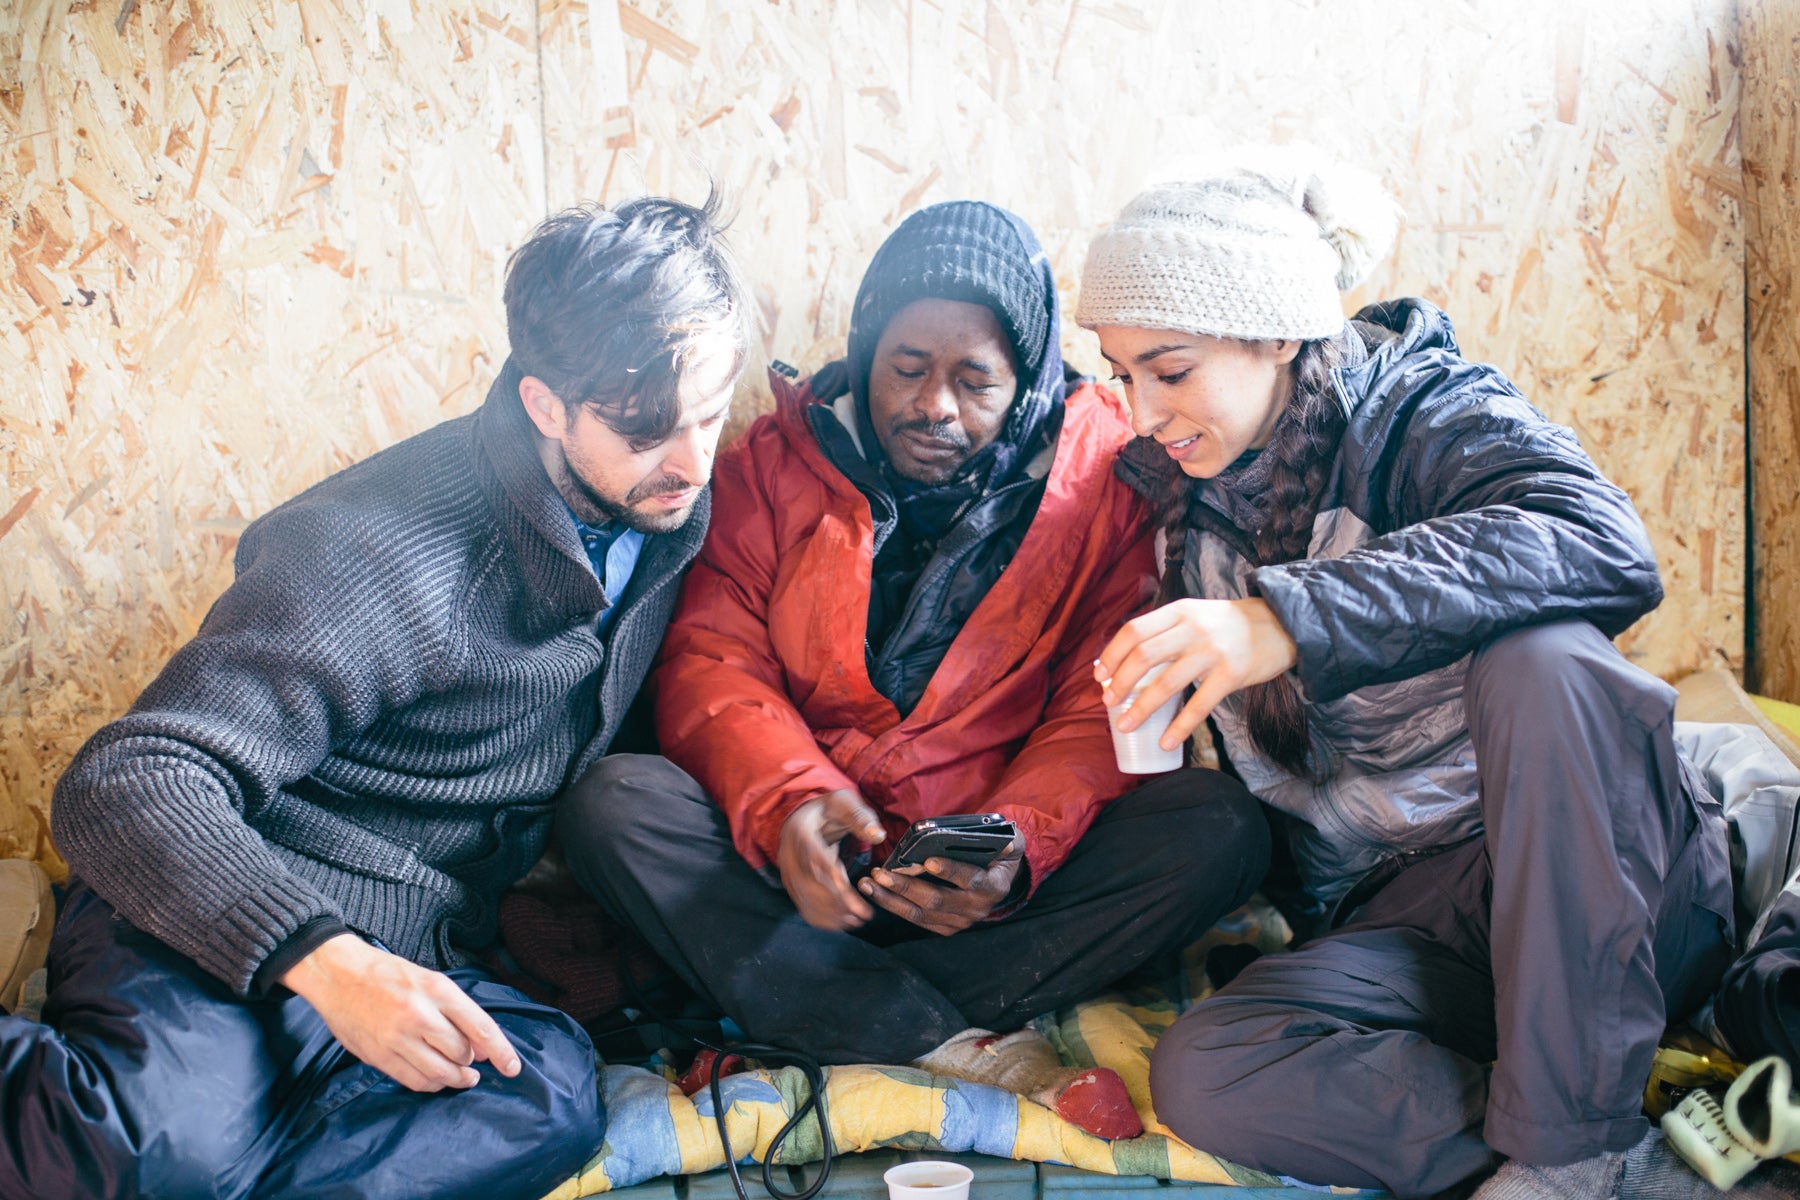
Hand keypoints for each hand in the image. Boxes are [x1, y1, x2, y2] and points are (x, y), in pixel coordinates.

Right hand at [281, 933, 521, 1091]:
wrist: (339, 975)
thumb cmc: (389, 975)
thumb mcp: (431, 980)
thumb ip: (458, 1012)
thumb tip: (482, 1048)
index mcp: (437, 990)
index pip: (480, 1027)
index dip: (501, 1052)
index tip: (513, 1067)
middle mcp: (419, 1015)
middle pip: (461, 1053)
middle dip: (472, 1062)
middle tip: (474, 1063)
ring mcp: (397, 1038)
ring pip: (440, 1073)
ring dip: (456, 1079)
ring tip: (462, 1077)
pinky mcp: (378, 1056)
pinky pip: (414, 1081)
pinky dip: (431, 1084)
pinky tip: (436, 1079)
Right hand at [776, 789, 885, 930]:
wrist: (806, 817)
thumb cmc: (829, 810)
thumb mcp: (845, 803)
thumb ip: (861, 817)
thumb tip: (877, 835)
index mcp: (800, 831)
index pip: (815, 860)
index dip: (834, 881)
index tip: (855, 897)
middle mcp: (788, 854)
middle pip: (810, 885)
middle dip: (837, 903)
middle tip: (863, 914)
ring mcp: (787, 871)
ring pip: (805, 899)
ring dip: (831, 914)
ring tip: (857, 920)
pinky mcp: (792, 884)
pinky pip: (803, 905)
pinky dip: (822, 918)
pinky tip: (842, 923)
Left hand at [857, 830, 1025, 935]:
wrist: (1002, 878)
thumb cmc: (999, 853)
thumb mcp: (1008, 841)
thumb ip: (1004, 839)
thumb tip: (1003, 840)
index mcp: (993, 886)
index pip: (971, 880)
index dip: (950, 871)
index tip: (928, 861)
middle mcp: (977, 908)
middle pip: (936, 900)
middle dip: (906, 887)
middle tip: (881, 873)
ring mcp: (961, 921)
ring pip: (921, 914)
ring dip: (892, 899)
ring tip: (869, 884)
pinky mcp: (947, 927)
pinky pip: (917, 920)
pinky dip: (895, 907)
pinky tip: (877, 893)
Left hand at [1094, 597, 1299, 751]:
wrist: (1281, 624)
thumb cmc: (1228, 624)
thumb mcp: (1194, 614)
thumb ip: (1166, 631)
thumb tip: (1127, 660)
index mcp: (1179, 611)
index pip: (1134, 630)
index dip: (1112, 655)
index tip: (1100, 675)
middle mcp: (1192, 628)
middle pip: (1144, 656)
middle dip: (1121, 682)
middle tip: (1108, 702)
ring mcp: (1212, 652)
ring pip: (1167, 683)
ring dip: (1141, 708)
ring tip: (1126, 725)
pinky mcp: (1231, 674)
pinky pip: (1199, 705)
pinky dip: (1179, 727)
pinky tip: (1165, 742)